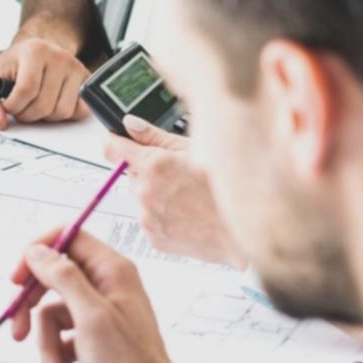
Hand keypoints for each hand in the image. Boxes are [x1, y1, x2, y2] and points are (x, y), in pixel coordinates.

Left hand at [0, 33, 88, 128]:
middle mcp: (59, 57)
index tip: (8, 106)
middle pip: (44, 105)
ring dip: (45, 117)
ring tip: (36, 104)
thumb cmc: (15, 65)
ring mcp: (76, 68)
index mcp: (34, 51)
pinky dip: (65, 115)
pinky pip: (80, 111)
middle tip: (21, 107)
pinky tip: (53, 104)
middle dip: (27, 114)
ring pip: (62, 111)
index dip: (14, 106)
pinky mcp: (87, 81)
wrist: (38, 51)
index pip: (26, 89)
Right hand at [8, 228, 195, 362]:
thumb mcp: (90, 318)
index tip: (16, 279)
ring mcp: (99, 313)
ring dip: (48, 350)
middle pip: (51, 280)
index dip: (36, 254)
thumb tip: (36, 251)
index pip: (66, 238)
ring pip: (52, 317)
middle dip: (32, 312)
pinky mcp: (94, 338)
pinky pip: (62, 340)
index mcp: (111, 271)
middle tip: (17, 332)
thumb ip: (62, 278)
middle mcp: (105, 286)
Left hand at [104, 115, 242, 267]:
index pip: (112, 148)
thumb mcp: (195, 149)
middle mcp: (146, 193)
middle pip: (132, 174)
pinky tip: (188, 214)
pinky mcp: (154, 239)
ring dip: (157, 195)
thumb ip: (154, 136)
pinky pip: (151, 220)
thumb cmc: (228, 187)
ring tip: (189, 197)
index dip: (116, 142)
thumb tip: (129, 124)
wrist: (249, 231)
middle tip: (179, 175)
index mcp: (153, 166)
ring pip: (143, 198)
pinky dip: (164, 216)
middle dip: (149, 171)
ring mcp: (149, 218)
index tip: (118, 141)